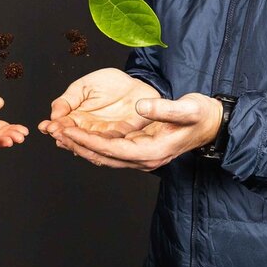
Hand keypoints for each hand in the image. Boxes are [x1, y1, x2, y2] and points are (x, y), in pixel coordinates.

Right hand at [37, 68, 160, 137]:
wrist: (138, 84)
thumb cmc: (111, 84)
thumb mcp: (85, 86)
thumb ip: (69, 99)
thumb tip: (54, 113)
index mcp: (77, 117)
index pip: (62, 125)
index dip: (54, 126)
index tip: (47, 126)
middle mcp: (88, 130)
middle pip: (72, 137)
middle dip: (62, 135)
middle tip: (55, 132)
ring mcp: (103, 136)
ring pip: (87, 144)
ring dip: (76, 142)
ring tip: (66, 137)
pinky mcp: (120, 138)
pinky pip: (108, 144)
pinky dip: (98, 145)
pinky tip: (87, 143)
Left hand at [49, 93, 223, 171]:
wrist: (212, 124)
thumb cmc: (200, 115)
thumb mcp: (187, 108)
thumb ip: (164, 108)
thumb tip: (141, 106)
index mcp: (152, 151)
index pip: (112, 150)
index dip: (88, 141)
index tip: (69, 131)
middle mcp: (144, 160)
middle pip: (103, 157)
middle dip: (77, 146)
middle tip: (54, 133)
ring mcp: (141, 158)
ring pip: (104, 156)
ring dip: (82, 147)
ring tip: (60, 135)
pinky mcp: (139, 151)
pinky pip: (110, 152)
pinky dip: (92, 144)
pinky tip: (78, 136)